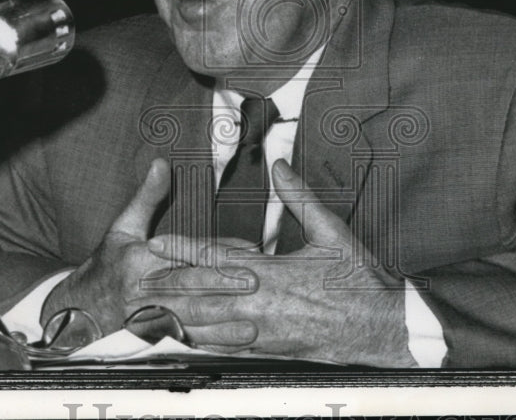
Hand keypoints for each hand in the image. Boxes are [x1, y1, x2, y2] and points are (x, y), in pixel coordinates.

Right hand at [40, 158, 255, 348]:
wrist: (75, 310)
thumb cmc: (107, 265)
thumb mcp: (122, 227)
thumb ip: (147, 197)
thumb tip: (161, 163)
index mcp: (140, 261)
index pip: (185, 254)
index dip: (218, 252)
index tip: (248, 251)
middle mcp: (142, 291)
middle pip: (188, 288)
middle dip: (222, 287)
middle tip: (255, 284)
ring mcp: (146, 320)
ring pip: (187, 320)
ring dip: (220, 324)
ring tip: (251, 326)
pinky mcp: (150, 341)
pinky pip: (182, 345)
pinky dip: (207, 346)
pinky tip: (232, 349)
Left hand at [141, 159, 415, 366]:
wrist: (382, 328)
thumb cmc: (359, 280)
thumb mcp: (331, 232)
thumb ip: (300, 198)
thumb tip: (280, 166)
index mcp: (272, 272)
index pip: (216, 257)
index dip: (182, 248)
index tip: (155, 242)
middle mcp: (260, 304)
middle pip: (201, 295)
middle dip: (165, 288)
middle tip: (133, 281)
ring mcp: (262, 332)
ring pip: (207, 326)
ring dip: (174, 318)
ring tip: (144, 312)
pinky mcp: (269, 350)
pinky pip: (226, 348)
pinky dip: (200, 344)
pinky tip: (182, 341)